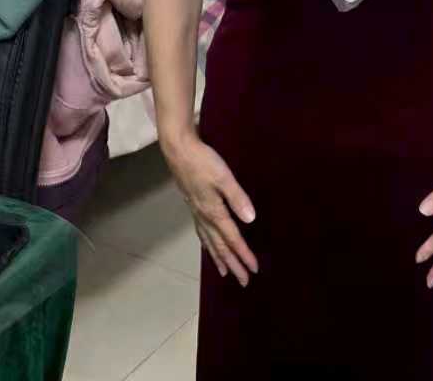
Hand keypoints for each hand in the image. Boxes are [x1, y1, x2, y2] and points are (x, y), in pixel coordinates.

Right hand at [162, 131, 257, 286]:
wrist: (178, 150)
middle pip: (220, 246)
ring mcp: (197, 212)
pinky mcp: (192, 205)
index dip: (243, 255)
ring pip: (209, 242)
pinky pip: (201, 232)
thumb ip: (237, 198)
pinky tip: (208, 245)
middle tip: (242, 281)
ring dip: (218, 258)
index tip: (253, 270)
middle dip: (232, 264)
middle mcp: (204, 217)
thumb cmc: (202, 162)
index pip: (232, 239)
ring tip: (224, 272)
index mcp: (214, 212)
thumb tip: (251, 219)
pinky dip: (207, 244)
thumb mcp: (224, 177)